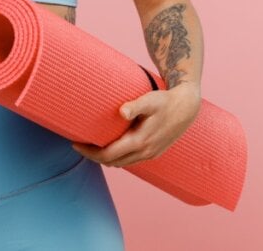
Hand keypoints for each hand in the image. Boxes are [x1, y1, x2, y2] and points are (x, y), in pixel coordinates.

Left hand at [72, 83, 200, 167]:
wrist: (187, 107)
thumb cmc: (165, 101)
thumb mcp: (150, 100)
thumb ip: (135, 106)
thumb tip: (121, 112)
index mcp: (140, 141)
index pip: (108, 155)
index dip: (89, 152)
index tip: (75, 143)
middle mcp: (145, 152)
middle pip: (112, 162)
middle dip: (94, 156)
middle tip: (79, 144)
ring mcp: (151, 154)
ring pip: (122, 163)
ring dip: (106, 158)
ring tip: (92, 146)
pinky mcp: (154, 153)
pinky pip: (131, 160)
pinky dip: (118, 157)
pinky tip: (111, 146)